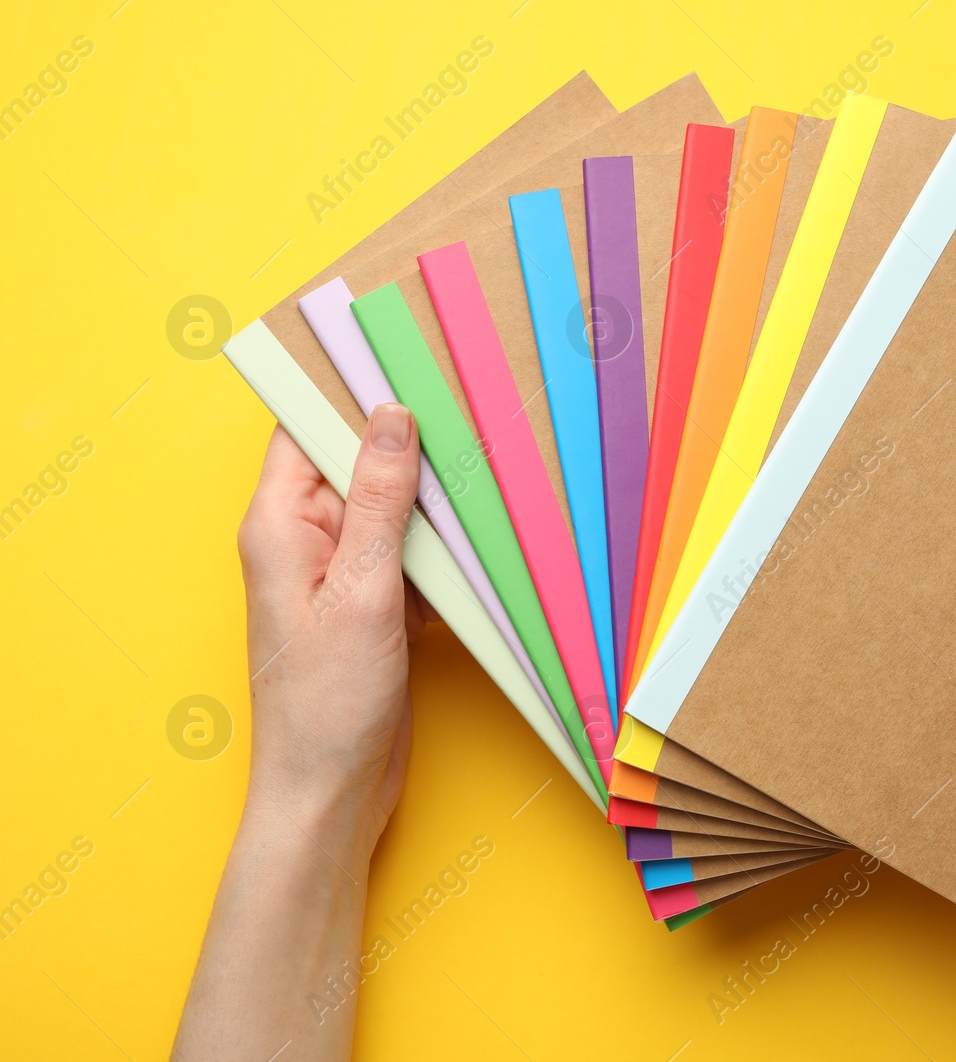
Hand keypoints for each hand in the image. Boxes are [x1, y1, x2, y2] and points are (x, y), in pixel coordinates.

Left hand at [175, 407, 427, 1061]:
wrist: (331, 794)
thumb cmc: (326, 705)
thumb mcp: (361, 593)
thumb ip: (380, 502)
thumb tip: (392, 414)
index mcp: (279, 525)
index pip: (304, 427)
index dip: (346, 385)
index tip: (399, 346)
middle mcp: (304, 540)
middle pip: (357, 462)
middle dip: (410, 436)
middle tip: (469, 397)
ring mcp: (341, 574)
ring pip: (393, 508)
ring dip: (437, 495)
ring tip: (491, 457)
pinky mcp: (374, 605)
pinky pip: (412, 553)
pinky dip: (446, 546)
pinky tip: (488, 535)